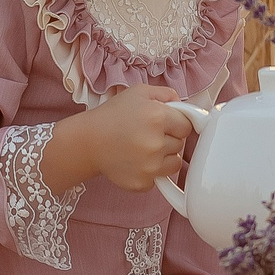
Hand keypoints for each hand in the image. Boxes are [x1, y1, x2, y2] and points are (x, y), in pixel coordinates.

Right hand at [70, 84, 192, 192]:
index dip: (177, 124)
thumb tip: (185, 106)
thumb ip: (167, 94)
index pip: (187, 126)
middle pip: (180, 144)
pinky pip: (160, 178)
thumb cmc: (112, 116)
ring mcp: (149, 165)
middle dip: (169, 139)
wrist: (87, 142)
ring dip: (164, 157)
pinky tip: (136, 161)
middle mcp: (155, 142)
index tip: (166, 124)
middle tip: (148, 134)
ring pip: (175, 163)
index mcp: (158, 117)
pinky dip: (151, 172)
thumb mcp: (139, 93)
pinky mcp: (142, 182)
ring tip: (144, 148)